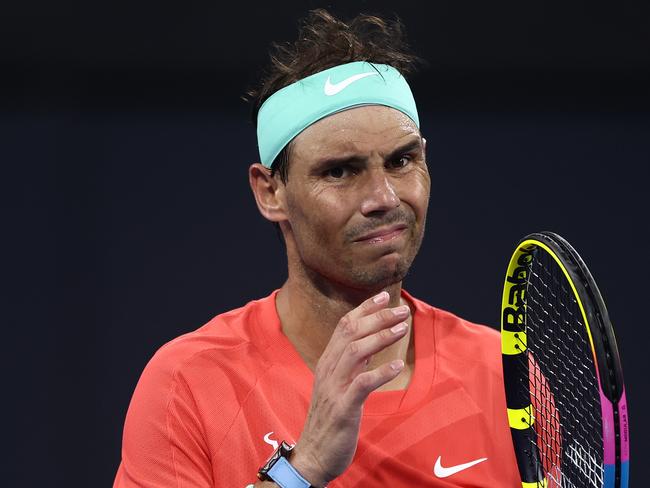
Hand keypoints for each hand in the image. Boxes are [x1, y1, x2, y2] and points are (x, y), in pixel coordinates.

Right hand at [289, 291, 409, 485]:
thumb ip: (351, 362)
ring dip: (380, 337)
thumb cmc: (330, 417)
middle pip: (351, 332)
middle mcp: (328, 369)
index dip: (364, 309)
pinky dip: (380, 373)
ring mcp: (334, 387)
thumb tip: (370, 341)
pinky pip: (362, 384)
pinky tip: (397, 366)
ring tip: (402, 328)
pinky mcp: (343, 407)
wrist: (314, 454)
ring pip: (355, 351)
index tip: (384, 296)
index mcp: (327, 361)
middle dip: (377, 317)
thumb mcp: (337, 384)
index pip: (344, 326)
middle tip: (401, 310)